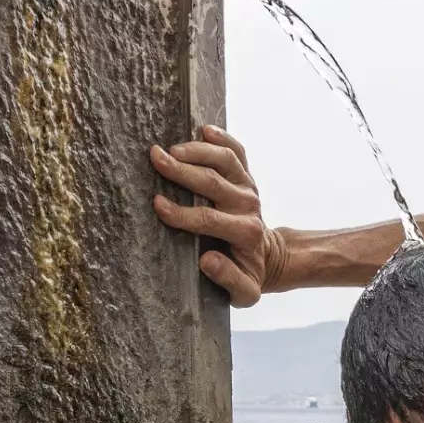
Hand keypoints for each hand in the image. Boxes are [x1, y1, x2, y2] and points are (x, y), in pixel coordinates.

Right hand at [150, 127, 283, 305]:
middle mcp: (249, 206)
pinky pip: (237, 151)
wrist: (268, 259)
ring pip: (225, 160)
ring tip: (170, 147)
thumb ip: (228, 280)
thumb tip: (206, 260)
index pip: (210, 219)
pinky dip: (222, 137)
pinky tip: (202, 129)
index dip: (183, 213)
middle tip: (155, 158)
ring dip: (197, 149)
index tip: (157, 204)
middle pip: (214, 182)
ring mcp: (248, 187)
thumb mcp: (243, 293)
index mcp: (246, 233)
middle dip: (182, 170)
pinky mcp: (246, 176)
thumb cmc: (248, 275)